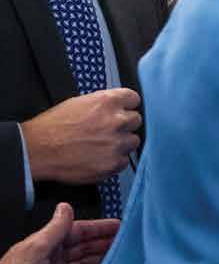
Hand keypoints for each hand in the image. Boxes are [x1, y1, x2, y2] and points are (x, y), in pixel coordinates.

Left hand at [0, 203, 119, 263]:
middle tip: (125, 242)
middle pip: (84, 248)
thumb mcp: (35, 248)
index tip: (117, 226)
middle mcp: (52, 258)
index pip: (78, 231)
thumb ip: (55, 228)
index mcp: (47, 244)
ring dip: (101, 261)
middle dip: (104, 243)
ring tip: (120, 258)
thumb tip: (65, 207)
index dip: (98, 228)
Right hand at [21, 88, 140, 184]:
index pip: (134, 99)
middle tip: (108, 130)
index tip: (124, 110)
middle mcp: (116, 121)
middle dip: (124, 125)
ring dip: (121, 143)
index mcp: (107, 102)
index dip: (127, 106)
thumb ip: (103, 104)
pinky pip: (124, 161)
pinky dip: (114, 160)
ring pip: (133, 141)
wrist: (36, 150)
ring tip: (101, 145)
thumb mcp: (78, 103)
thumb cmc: (52, 127)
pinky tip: (98, 157)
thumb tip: (117, 107)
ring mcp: (117, 144)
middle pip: (136, 120)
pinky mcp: (113, 163)